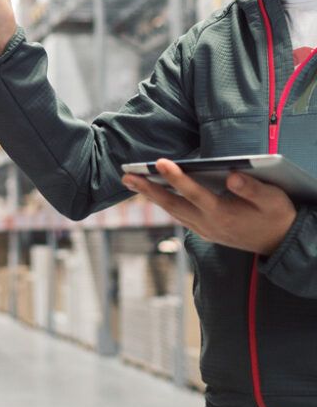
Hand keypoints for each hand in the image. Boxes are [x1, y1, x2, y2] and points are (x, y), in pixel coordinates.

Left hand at [122, 159, 296, 255]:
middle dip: (148, 189)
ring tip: (130, 179)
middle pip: (172, 204)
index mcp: (224, 215)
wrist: (280, 243)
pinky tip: (150, 191)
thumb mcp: (273, 200)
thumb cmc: (276, 216)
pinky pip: (178, 215)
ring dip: (150, 195)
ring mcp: (204, 229)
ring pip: (171, 210)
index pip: (195, 193)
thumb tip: (232, 175)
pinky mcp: (203, 230)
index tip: (160, 162)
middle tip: (126, 175)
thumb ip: (252, 188)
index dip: (177, 178)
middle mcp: (208, 224)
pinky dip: (162, 202)